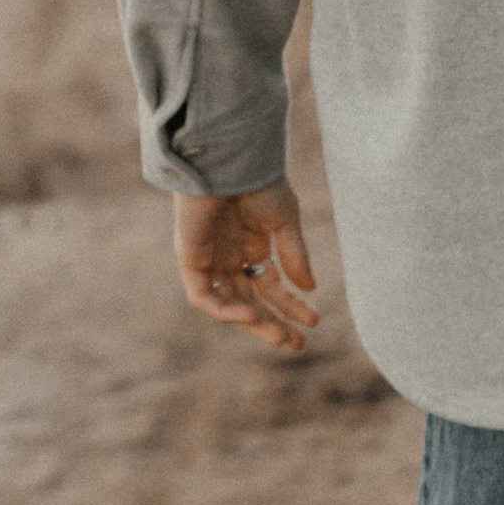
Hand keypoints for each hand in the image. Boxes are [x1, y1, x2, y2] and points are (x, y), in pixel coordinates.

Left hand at [174, 183, 322, 353]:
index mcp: (251, 244)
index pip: (270, 286)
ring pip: (227, 305)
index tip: (314, 322)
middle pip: (250, 301)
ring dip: (253, 323)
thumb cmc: (257, 181)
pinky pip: (203, 297)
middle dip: (272, 324)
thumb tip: (310, 288)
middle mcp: (228, 255)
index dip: (291, 306)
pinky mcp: (189, 259)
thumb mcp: (284, 220)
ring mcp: (208, 259)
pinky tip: (251, 313)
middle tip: (295, 344)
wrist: (229, 160)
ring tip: (279, 336)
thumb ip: (294, 255)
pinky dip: (224, 310)